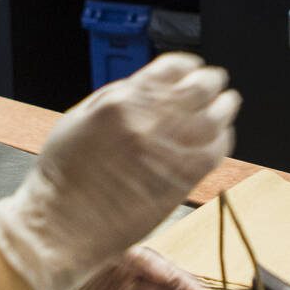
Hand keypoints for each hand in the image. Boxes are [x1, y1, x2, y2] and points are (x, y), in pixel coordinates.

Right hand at [0, 54, 239, 289]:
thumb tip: (149, 86)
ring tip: (228, 104)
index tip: (193, 68)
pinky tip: (221, 137)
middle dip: (212, 81)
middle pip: (199, 89)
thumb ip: (116, 98)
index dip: (188, 66)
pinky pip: (215, 152)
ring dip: (225, 107)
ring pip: (214, 118)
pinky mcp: (181, 180)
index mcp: (121, 101)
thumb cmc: (63, 175)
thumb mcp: (79, 118)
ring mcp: (167, 151)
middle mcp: (148, 122)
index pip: (171, 68)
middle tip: (217, 82)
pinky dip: (223, 140)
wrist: (61, 223)